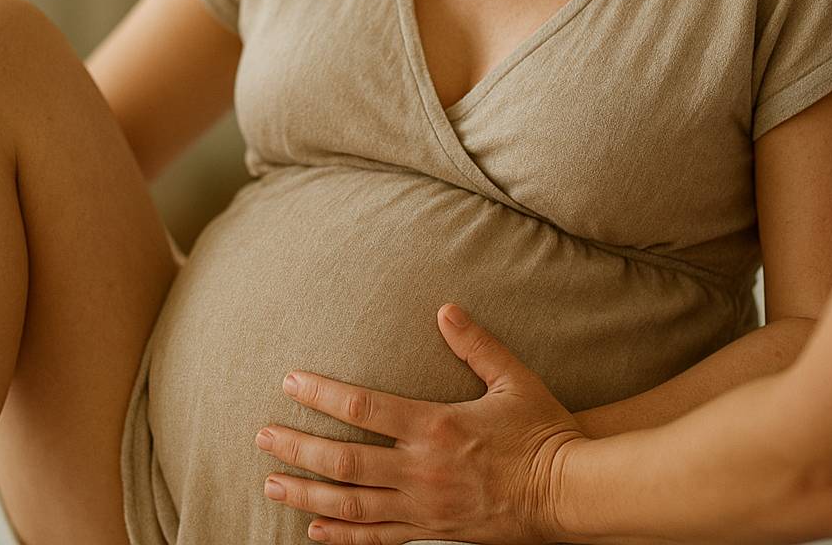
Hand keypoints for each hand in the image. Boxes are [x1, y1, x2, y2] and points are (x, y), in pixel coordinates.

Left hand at [255, 304, 585, 543]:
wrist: (570, 494)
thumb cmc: (544, 432)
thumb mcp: (513, 378)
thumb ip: (475, 344)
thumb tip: (445, 308)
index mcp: (436, 426)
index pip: (362, 409)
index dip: (320, 395)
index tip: (289, 382)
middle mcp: (421, 471)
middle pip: (342, 462)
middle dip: (296, 447)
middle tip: (261, 436)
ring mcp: (424, 508)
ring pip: (350, 506)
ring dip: (305, 496)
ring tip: (271, 485)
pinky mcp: (433, 533)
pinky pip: (377, 539)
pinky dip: (341, 537)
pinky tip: (314, 532)